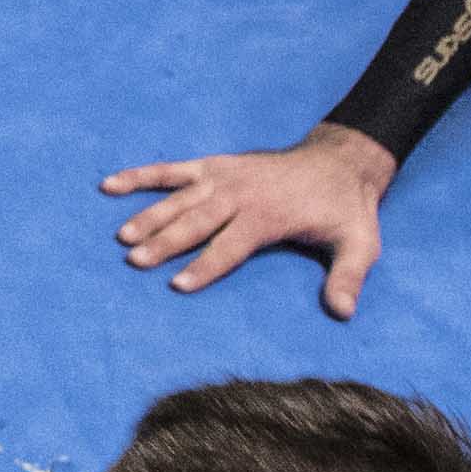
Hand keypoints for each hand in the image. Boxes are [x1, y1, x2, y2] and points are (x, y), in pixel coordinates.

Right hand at [101, 122, 398, 315]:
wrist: (340, 160)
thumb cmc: (345, 209)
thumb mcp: (360, 245)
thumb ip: (348, 277)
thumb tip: (342, 312)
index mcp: (269, 215)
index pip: (230, 246)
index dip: (205, 266)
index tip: (178, 284)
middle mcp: (240, 193)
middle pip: (196, 221)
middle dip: (166, 242)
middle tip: (136, 260)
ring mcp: (223, 176)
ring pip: (179, 198)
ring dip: (150, 216)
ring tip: (123, 236)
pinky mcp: (214, 165)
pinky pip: (171, 170)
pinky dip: (141, 176)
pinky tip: (110, 185)